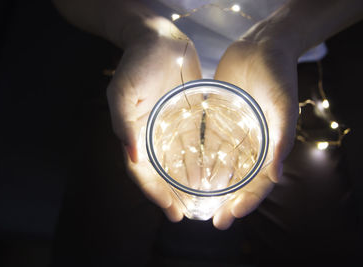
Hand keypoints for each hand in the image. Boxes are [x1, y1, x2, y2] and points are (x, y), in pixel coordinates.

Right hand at [106, 17, 201, 221]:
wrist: (159, 38)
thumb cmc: (138, 63)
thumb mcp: (124, 91)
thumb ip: (124, 123)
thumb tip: (132, 157)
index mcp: (133, 132)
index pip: (141, 171)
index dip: (154, 193)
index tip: (170, 210)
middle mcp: (150, 134)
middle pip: (158, 172)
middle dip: (170, 194)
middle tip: (185, 214)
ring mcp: (168, 127)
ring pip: (176, 161)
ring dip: (184, 181)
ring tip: (200, 200)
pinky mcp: (185, 117)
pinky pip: (192, 144)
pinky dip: (197, 160)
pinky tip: (208, 172)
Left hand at [212, 39, 298, 229]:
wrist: (262, 47)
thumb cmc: (278, 75)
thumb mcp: (283, 106)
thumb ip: (280, 139)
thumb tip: (274, 176)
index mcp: (270, 147)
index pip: (260, 182)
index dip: (248, 201)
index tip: (231, 215)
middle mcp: (252, 145)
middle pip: (240, 180)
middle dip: (227, 201)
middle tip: (212, 220)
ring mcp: (234, 134)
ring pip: (222, 166)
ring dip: (211, 185)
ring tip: (194, 201)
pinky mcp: (217, 121)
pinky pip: (207, 145)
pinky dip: (199, 160)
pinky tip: (185, 172)